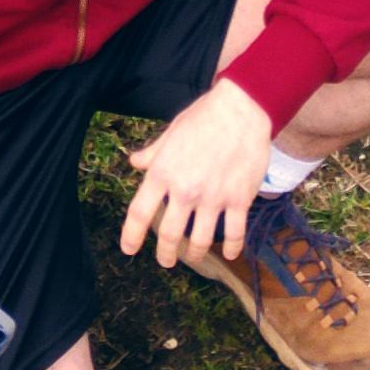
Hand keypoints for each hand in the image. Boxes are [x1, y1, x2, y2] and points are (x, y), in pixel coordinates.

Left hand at [119, 80, 276, 267]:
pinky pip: (234, 233)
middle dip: (166, 253)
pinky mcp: (239, 200)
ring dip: (195, 254)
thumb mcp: (171, 132)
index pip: (139, 212)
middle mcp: (185, 189)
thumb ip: (154, 153)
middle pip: (169, 234)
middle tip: (166, 260)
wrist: (241, 110)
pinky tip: (230, 254)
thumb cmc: (204, 116)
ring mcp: (213, 197)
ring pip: (201, 240)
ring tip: (193, 256)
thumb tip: (135, 162)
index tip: (129, 249)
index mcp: (163, 172)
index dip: (131, 235)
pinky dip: (232, 248)